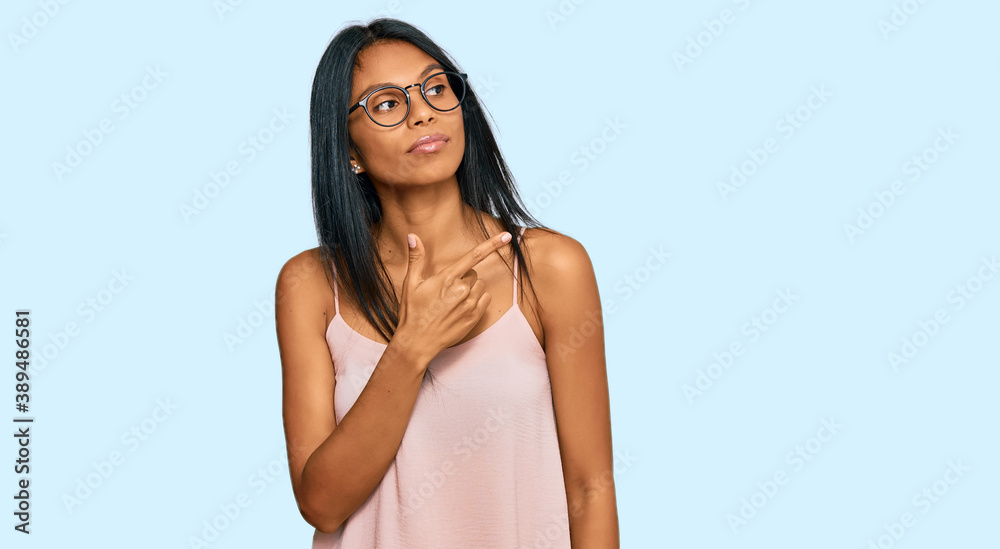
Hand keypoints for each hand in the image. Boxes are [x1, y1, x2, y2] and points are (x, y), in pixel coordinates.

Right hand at [395, 230, 512, 359]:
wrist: (417, 342)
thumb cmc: (412, 312)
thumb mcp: (410, 284)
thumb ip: (416, 258)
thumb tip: (413, 236)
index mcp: (447, 278)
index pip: (474, 256)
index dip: (492, 244)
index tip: (507, 236)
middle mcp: (461, 290)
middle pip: (474, 272)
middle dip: (464, 276)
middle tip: (447, 289)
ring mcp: (470, 304)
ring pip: (480, 285)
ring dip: (471, 288)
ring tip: (453, 299)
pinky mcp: (474, 317)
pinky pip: (485, 299)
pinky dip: (477, 299)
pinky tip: (461, 306)